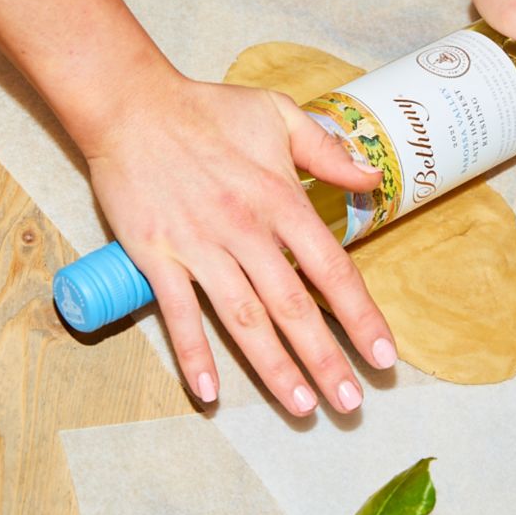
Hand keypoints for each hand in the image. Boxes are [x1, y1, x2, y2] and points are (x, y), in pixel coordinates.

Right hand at [82, 69, 396, 415]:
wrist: (133, 106)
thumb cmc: (208, 109)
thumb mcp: (279, 115)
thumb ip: (327, 151)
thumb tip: (372, 179)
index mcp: (281, 200)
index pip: (332, 270)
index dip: (360, 316)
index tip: (382, 355)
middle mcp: (246, 231)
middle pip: (294, 307)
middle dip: (326, 359)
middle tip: (351, 404)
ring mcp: (200, 247)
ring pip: (244, 319)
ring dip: (274, 368)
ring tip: (301, 407)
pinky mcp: (157, 257)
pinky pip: (179, 314)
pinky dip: (193, 355)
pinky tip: (208, 393)